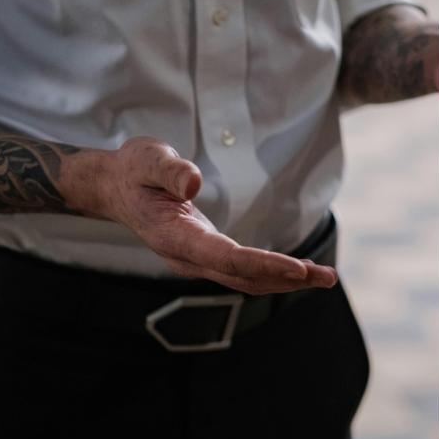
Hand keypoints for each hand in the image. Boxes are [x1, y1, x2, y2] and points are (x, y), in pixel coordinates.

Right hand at [98, 137, 337, 294]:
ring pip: (242, 279)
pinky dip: (269, 273)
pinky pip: (239, 271)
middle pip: (239, 276)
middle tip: (325, 277)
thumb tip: (193, 183)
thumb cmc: (133, 169)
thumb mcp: (147, 158)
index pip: (223, 256)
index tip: (297, 269)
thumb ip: (168, 170)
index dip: (262, 264)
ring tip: (322, 277)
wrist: (113, 186)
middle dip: (284, 279)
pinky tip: (295, 272)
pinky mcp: (202, 253)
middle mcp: (183, 255)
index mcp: (171, 235)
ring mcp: (192, 258)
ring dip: (282, 281)